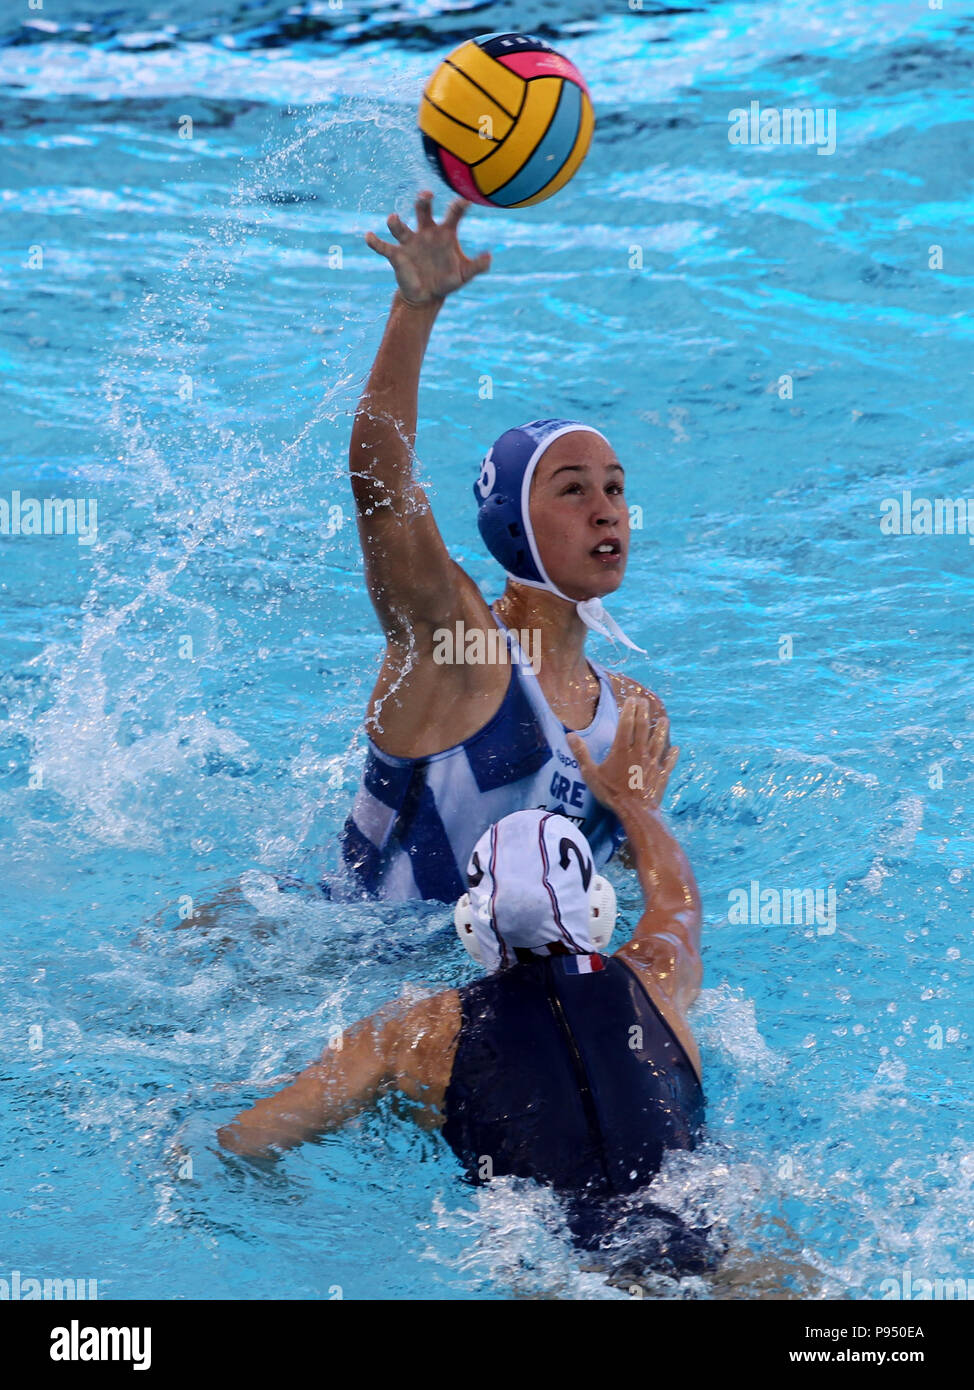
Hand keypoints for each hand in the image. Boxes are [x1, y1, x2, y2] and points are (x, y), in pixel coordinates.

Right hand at [364, 190, 490, 305]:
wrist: (427, 296)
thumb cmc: (447, 280)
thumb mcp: (464, 274)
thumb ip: (477, 266)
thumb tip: (490, 257)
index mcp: (445, 233)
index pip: (453, 214)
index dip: (459, 206)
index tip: (464, 200)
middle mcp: (426, 232)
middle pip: (424, 210)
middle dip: (423, 202)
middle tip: (426, 196)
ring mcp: (410, 242)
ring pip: (400, 227)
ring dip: (396, 222)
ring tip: (393, 219)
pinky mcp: (397, 255)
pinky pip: (383, 246)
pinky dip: (374, 242)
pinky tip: (368, 236)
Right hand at [566, 697, 678, 817]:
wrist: (635, 811)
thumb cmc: (611, 793)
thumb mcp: (590, 774)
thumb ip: (581, 753)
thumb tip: (570, 735)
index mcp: (621, 749)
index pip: (626, 724)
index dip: (629, 710)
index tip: (632, 698)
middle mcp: (638, 752)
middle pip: (643, 728)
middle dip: (644, 713)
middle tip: (645, 701)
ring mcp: (652, 763)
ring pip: (658, 742)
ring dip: (662, 730)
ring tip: (665, 719)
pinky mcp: (661, 775)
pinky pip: (668, 762)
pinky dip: (672, 755)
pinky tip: (675, 749)